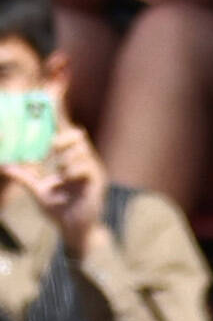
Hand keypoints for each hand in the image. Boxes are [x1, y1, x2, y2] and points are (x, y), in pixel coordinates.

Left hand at [5, 120, 107, 259]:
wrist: (75, 231)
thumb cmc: (61, 210)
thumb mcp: (38, 192)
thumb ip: (25, 177)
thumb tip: (6, 166)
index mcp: (69, 158)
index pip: (64, 130)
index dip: (60, 111)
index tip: (55, 90)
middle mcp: (82, 160)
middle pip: (76, 134)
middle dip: (62, 138)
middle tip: (50, 149)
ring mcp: (91, 169)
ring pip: (79, 150)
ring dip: (65, 158)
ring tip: (61, 174)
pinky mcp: (96, 181)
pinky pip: (83, 167)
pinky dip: (71, 172)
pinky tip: (67, 183)